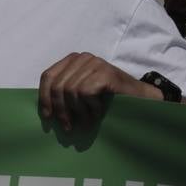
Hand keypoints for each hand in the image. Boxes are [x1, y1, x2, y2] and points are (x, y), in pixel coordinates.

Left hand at [38, 53, 159, 131]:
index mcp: (73, 60)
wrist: (140, 98)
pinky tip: (98, 113)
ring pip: (71, 91)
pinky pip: (86, 93)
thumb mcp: (82, 93)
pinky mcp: (105, 72)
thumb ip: (65, 94)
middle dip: (61, 110)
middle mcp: (83, 57)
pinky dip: (90, 108)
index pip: (48, 76)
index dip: (44, 97)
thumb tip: (45, 110)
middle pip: (58, 86)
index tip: (48, 116)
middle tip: (68, 127)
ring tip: (87, 122)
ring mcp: (95, 63)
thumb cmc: (109, 98)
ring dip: (78, 112)